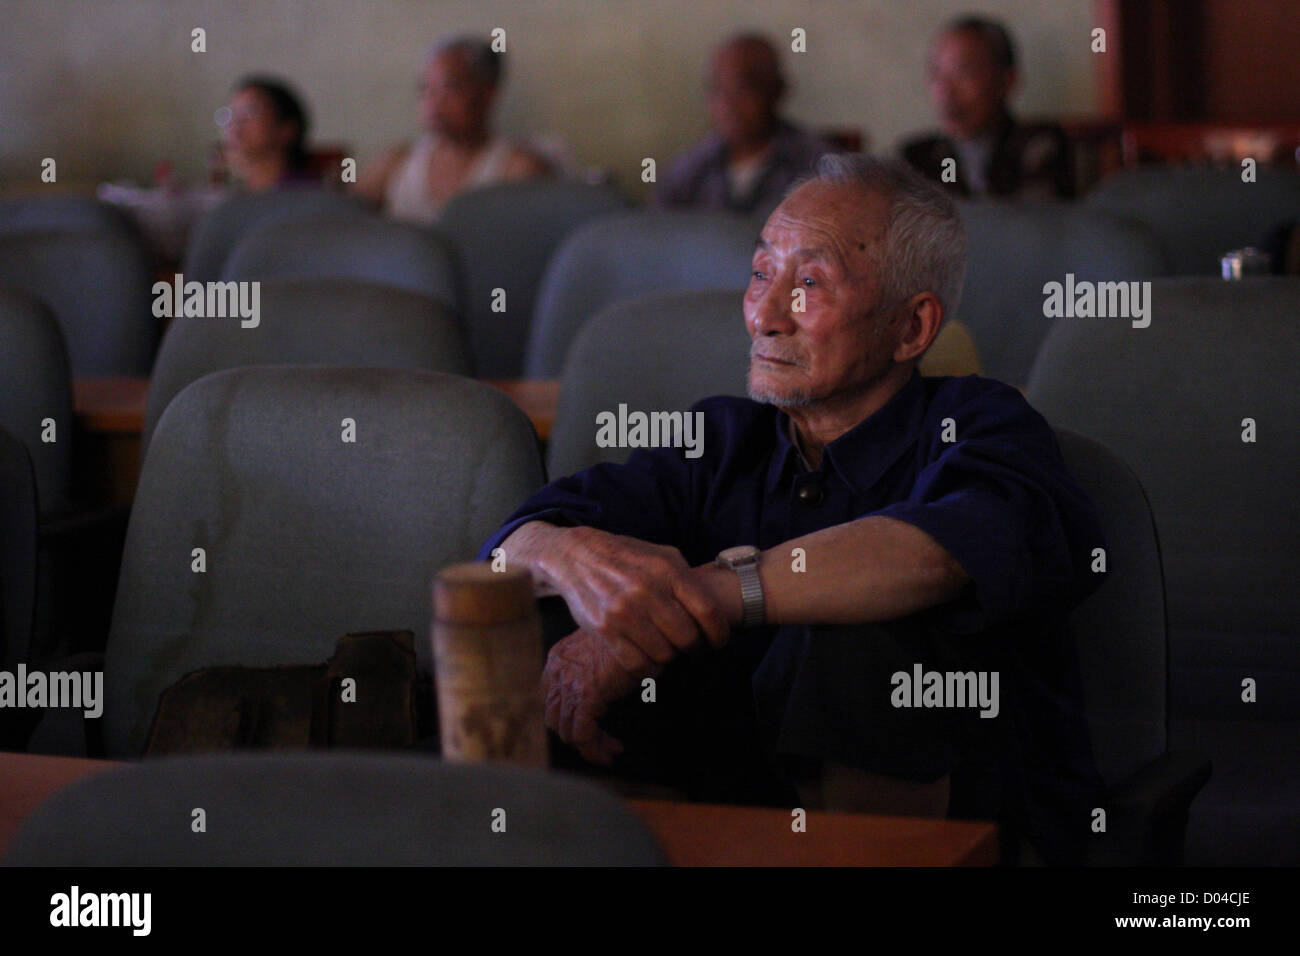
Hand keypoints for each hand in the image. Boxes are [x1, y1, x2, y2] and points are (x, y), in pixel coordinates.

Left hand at [542, 628, 660, 765]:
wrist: (643, 626)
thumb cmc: (631, 636)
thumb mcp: (604, 648)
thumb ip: (592, 666)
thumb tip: (600, 691)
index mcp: (559, 658)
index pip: (551, 699)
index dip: (567, 718)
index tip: (590, 728)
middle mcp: (558, 671)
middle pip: (554, 718)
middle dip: (576, 737)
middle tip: (601, 744)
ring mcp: (570, 683)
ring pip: (567, 730)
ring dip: (589, 747)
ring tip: (610, 751)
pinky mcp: (587, 695)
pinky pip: (583, 734)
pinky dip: (595, 749)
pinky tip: (611, 751)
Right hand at [544, 526, 731, 663]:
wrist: (577, 556)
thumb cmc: (626, 557)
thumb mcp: (662, 555)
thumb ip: (687, 579)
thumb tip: (713, 610)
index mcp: (667, 571)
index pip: (707, 611)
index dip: (719, 633)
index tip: (718, 642)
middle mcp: (646, 591)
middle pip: (687, 638)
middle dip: (694, 648)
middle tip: (692, 649)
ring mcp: (624, 612)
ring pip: (664, 655)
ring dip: (669, 657)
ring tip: (667, 649)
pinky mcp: (604, 630)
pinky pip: (637, 665)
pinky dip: (648, 670)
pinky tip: (649, 661)